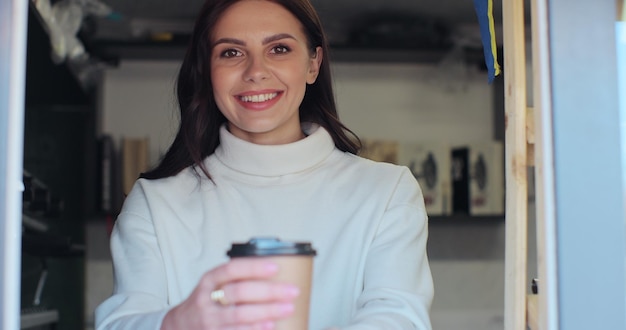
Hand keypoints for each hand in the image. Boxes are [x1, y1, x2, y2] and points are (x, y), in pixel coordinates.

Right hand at [161, 258, 298, 329]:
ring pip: (239, 314)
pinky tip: (270, 325)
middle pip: (239, 293)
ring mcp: (210, 320)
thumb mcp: (215, 285)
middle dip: (268, 292)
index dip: (253, 268)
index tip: (275, 267)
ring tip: (287, 308)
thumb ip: (236, 279)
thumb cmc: (207, 301)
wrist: (181, 325)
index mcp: (210, 280)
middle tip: (291, 291)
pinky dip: (255, 329)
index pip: (232, 269)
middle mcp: (208, 299)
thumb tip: (275, 273)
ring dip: (266, 311)